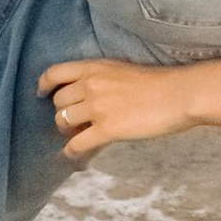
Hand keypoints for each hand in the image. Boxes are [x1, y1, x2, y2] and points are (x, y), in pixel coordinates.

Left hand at [40, 56, 197, 157]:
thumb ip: (102, 78)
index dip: (44, 85)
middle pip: (58, 101)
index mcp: (95, 67)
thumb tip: (89, 95)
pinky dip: (72, 151)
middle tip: (71, 122)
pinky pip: (77, 144)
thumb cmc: (158, 82)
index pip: (55, 72)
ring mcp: (97, 107)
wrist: (178, 94)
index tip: (41, 94)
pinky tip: (75, 154)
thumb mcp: (122, 69)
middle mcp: (91, 85)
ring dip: (67, 131)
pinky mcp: (107, 129)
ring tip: (76, 135)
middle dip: (62, 113)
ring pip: (63, 121)